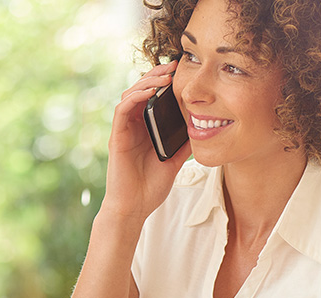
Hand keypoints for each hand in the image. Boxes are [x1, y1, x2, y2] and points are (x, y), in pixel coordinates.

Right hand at [101, 60, 192, 220]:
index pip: (152, 97)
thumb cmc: (151, 187)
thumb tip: (203, 128)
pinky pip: (122, 110)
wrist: (135, 208)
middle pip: (140, 90)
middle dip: (157, 75)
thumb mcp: (175, 160)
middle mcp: (133, 126)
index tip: (182, 72)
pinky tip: (151, 91)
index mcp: (145, 128)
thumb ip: (184, 143)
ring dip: (147, 81)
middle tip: (174, 65)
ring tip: (165, 74)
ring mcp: (124, 130)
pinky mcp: (117, 137)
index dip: (164, 82)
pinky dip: (136, 97)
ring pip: (130, 95)